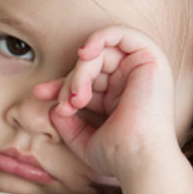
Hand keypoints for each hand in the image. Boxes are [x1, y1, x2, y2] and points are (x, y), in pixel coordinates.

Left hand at [34, 25, 178, 184]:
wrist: (138, 159)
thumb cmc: (118, 156)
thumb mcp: (84, 140)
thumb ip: (69, 124)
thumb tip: (54, 110)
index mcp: (121, 98)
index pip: (87, 80)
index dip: (61, 84)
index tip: (41, 94)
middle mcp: (132, 81)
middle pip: (92, 65)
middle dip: (70, 80)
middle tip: (65, 103)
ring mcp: (143, 70)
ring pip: (100, 53)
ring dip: (81, 71)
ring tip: (76, 97)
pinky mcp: (151, 59)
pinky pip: (121, 34)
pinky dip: (100, 37)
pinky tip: (85, 54)